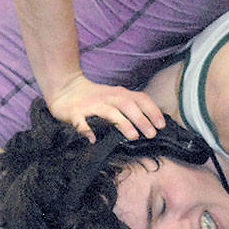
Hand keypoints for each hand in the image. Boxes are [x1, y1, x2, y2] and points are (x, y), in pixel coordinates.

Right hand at [47, 76, 164, 141]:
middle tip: (151, 134)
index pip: (140, 99)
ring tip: (133, 136)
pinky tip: (93, 139)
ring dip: (122, 123)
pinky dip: (86, 130)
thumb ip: (132, 106)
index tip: (161, 125)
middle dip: (141, 119)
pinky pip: (81, 121)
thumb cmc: (96, 97)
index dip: (152, 111)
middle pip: (127, 105)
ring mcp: (92, 105)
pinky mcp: (75, 113)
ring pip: (109, 112)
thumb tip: (152, 122)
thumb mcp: (116, 97)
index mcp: (120, 93)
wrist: (66, 88)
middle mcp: (108, 97)